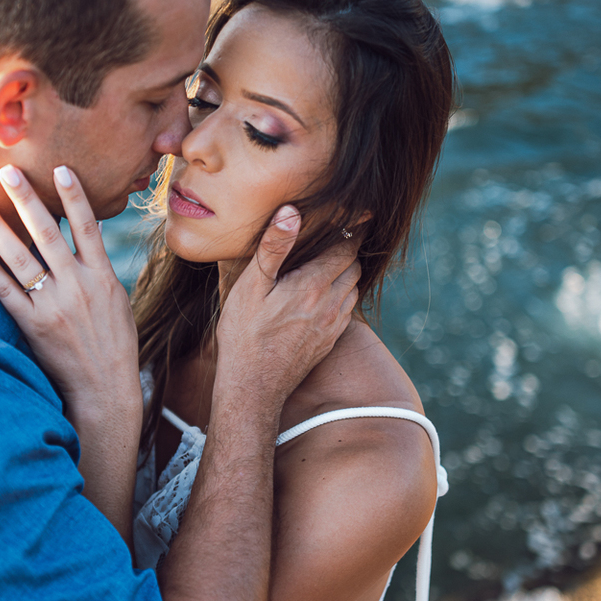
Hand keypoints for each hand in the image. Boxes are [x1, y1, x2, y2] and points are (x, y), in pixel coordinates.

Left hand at [0, 164, 140, 420]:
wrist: (105, 387)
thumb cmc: (114, 343)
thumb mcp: (116, 300)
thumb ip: (97, 268)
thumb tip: (86, 234)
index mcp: (102, 277)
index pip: (88, 226)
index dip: (74, 195)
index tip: (60, 168)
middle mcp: (78, 286)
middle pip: (48, 234)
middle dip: (27, 200)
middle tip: (8, 171)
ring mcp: (53, 305)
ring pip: (21, 258)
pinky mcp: (32, 325)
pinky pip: (6, 290)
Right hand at [214, 205, 360, 410]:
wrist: (252, 389)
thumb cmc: (244, 336)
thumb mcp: (250, 287)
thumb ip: (273, 248)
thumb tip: (291, 212)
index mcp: (312, 286)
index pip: (345, 248)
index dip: (353, 228)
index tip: (357, 214)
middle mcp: (330, 305)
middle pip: (354, 266)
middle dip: (348, 249)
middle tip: (337, 235)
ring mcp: (332, 326)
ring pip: (354, 288)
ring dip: (347, 273)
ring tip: (330, 262)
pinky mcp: (329, 342)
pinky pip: (347, 310)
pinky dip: (343, 295)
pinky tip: (324, 294)